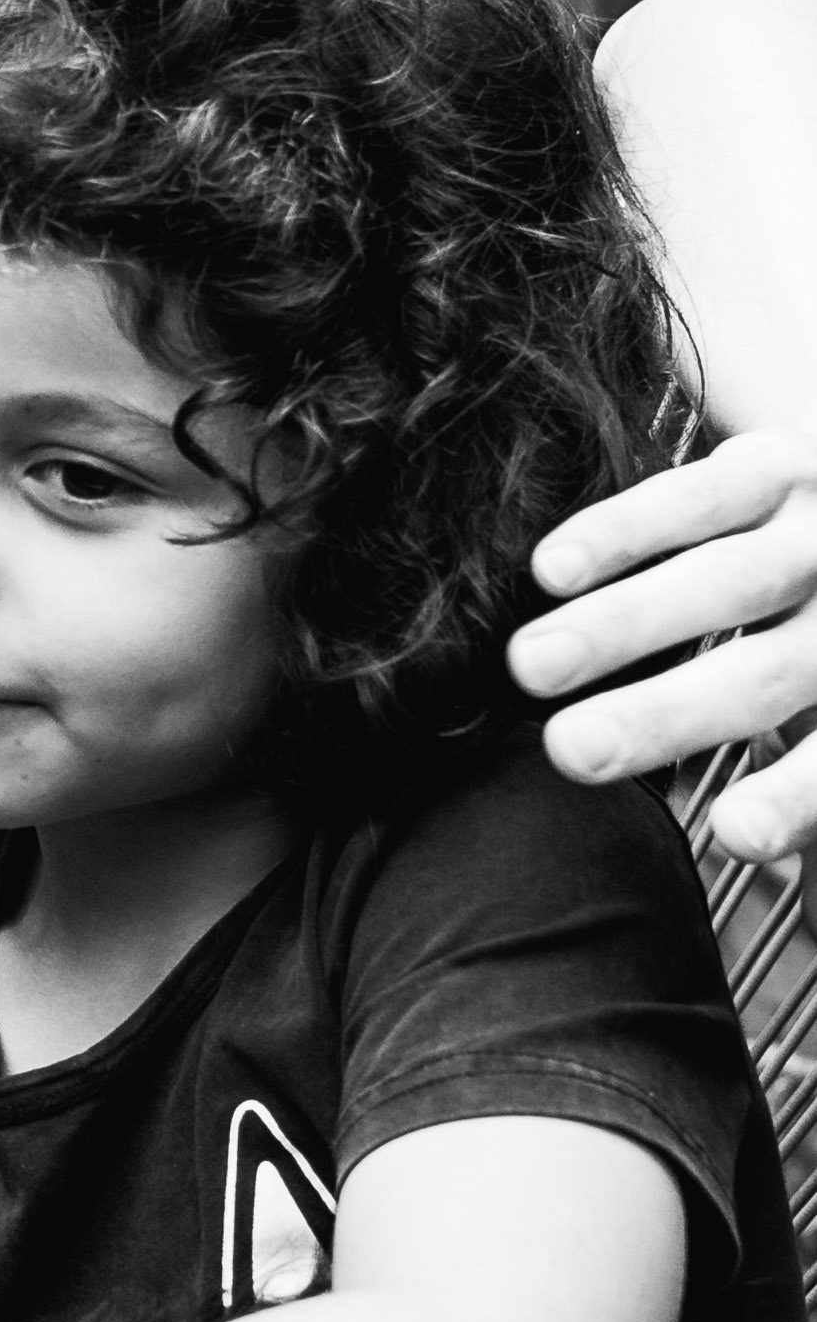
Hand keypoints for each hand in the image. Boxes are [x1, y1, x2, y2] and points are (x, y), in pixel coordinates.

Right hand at [511, 427, 816, 859]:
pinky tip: (551, 569)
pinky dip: (620, 534)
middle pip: (764, 675)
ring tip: (530, 666)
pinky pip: (694, 500)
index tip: (733, 836)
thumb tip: (751, 855)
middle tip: (573, 751)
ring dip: (620, 626)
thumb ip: (804, 774)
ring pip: (723, 584)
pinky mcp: (772, 466)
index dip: (794, 797)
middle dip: (667, 713)